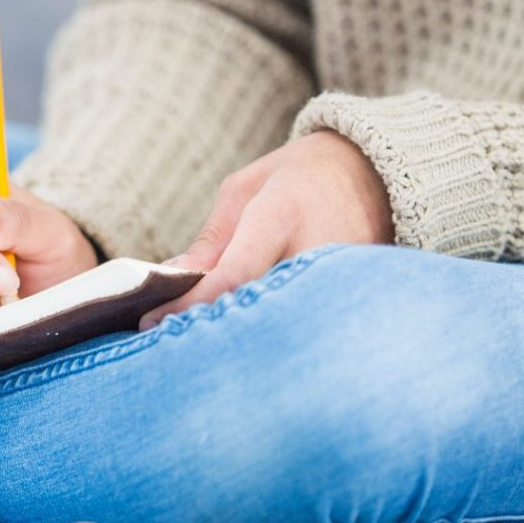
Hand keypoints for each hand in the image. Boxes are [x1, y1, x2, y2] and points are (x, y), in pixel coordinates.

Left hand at [140, 131, 393, 328]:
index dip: (190, 305)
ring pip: (283, 326)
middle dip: (215, 332)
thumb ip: (212, 238)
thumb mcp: (244, 190)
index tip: (152, 322)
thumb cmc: (296, 178)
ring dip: (245, 340)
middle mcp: (317, 251)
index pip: (232, 275)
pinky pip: (306, 327)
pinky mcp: (356, 300)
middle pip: (259, 311)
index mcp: (282, 215)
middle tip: (176, 345)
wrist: (371, 174)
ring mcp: (343, 281)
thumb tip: (171, 281)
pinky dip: (275, 336)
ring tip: (210, 349)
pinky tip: (250, 343)